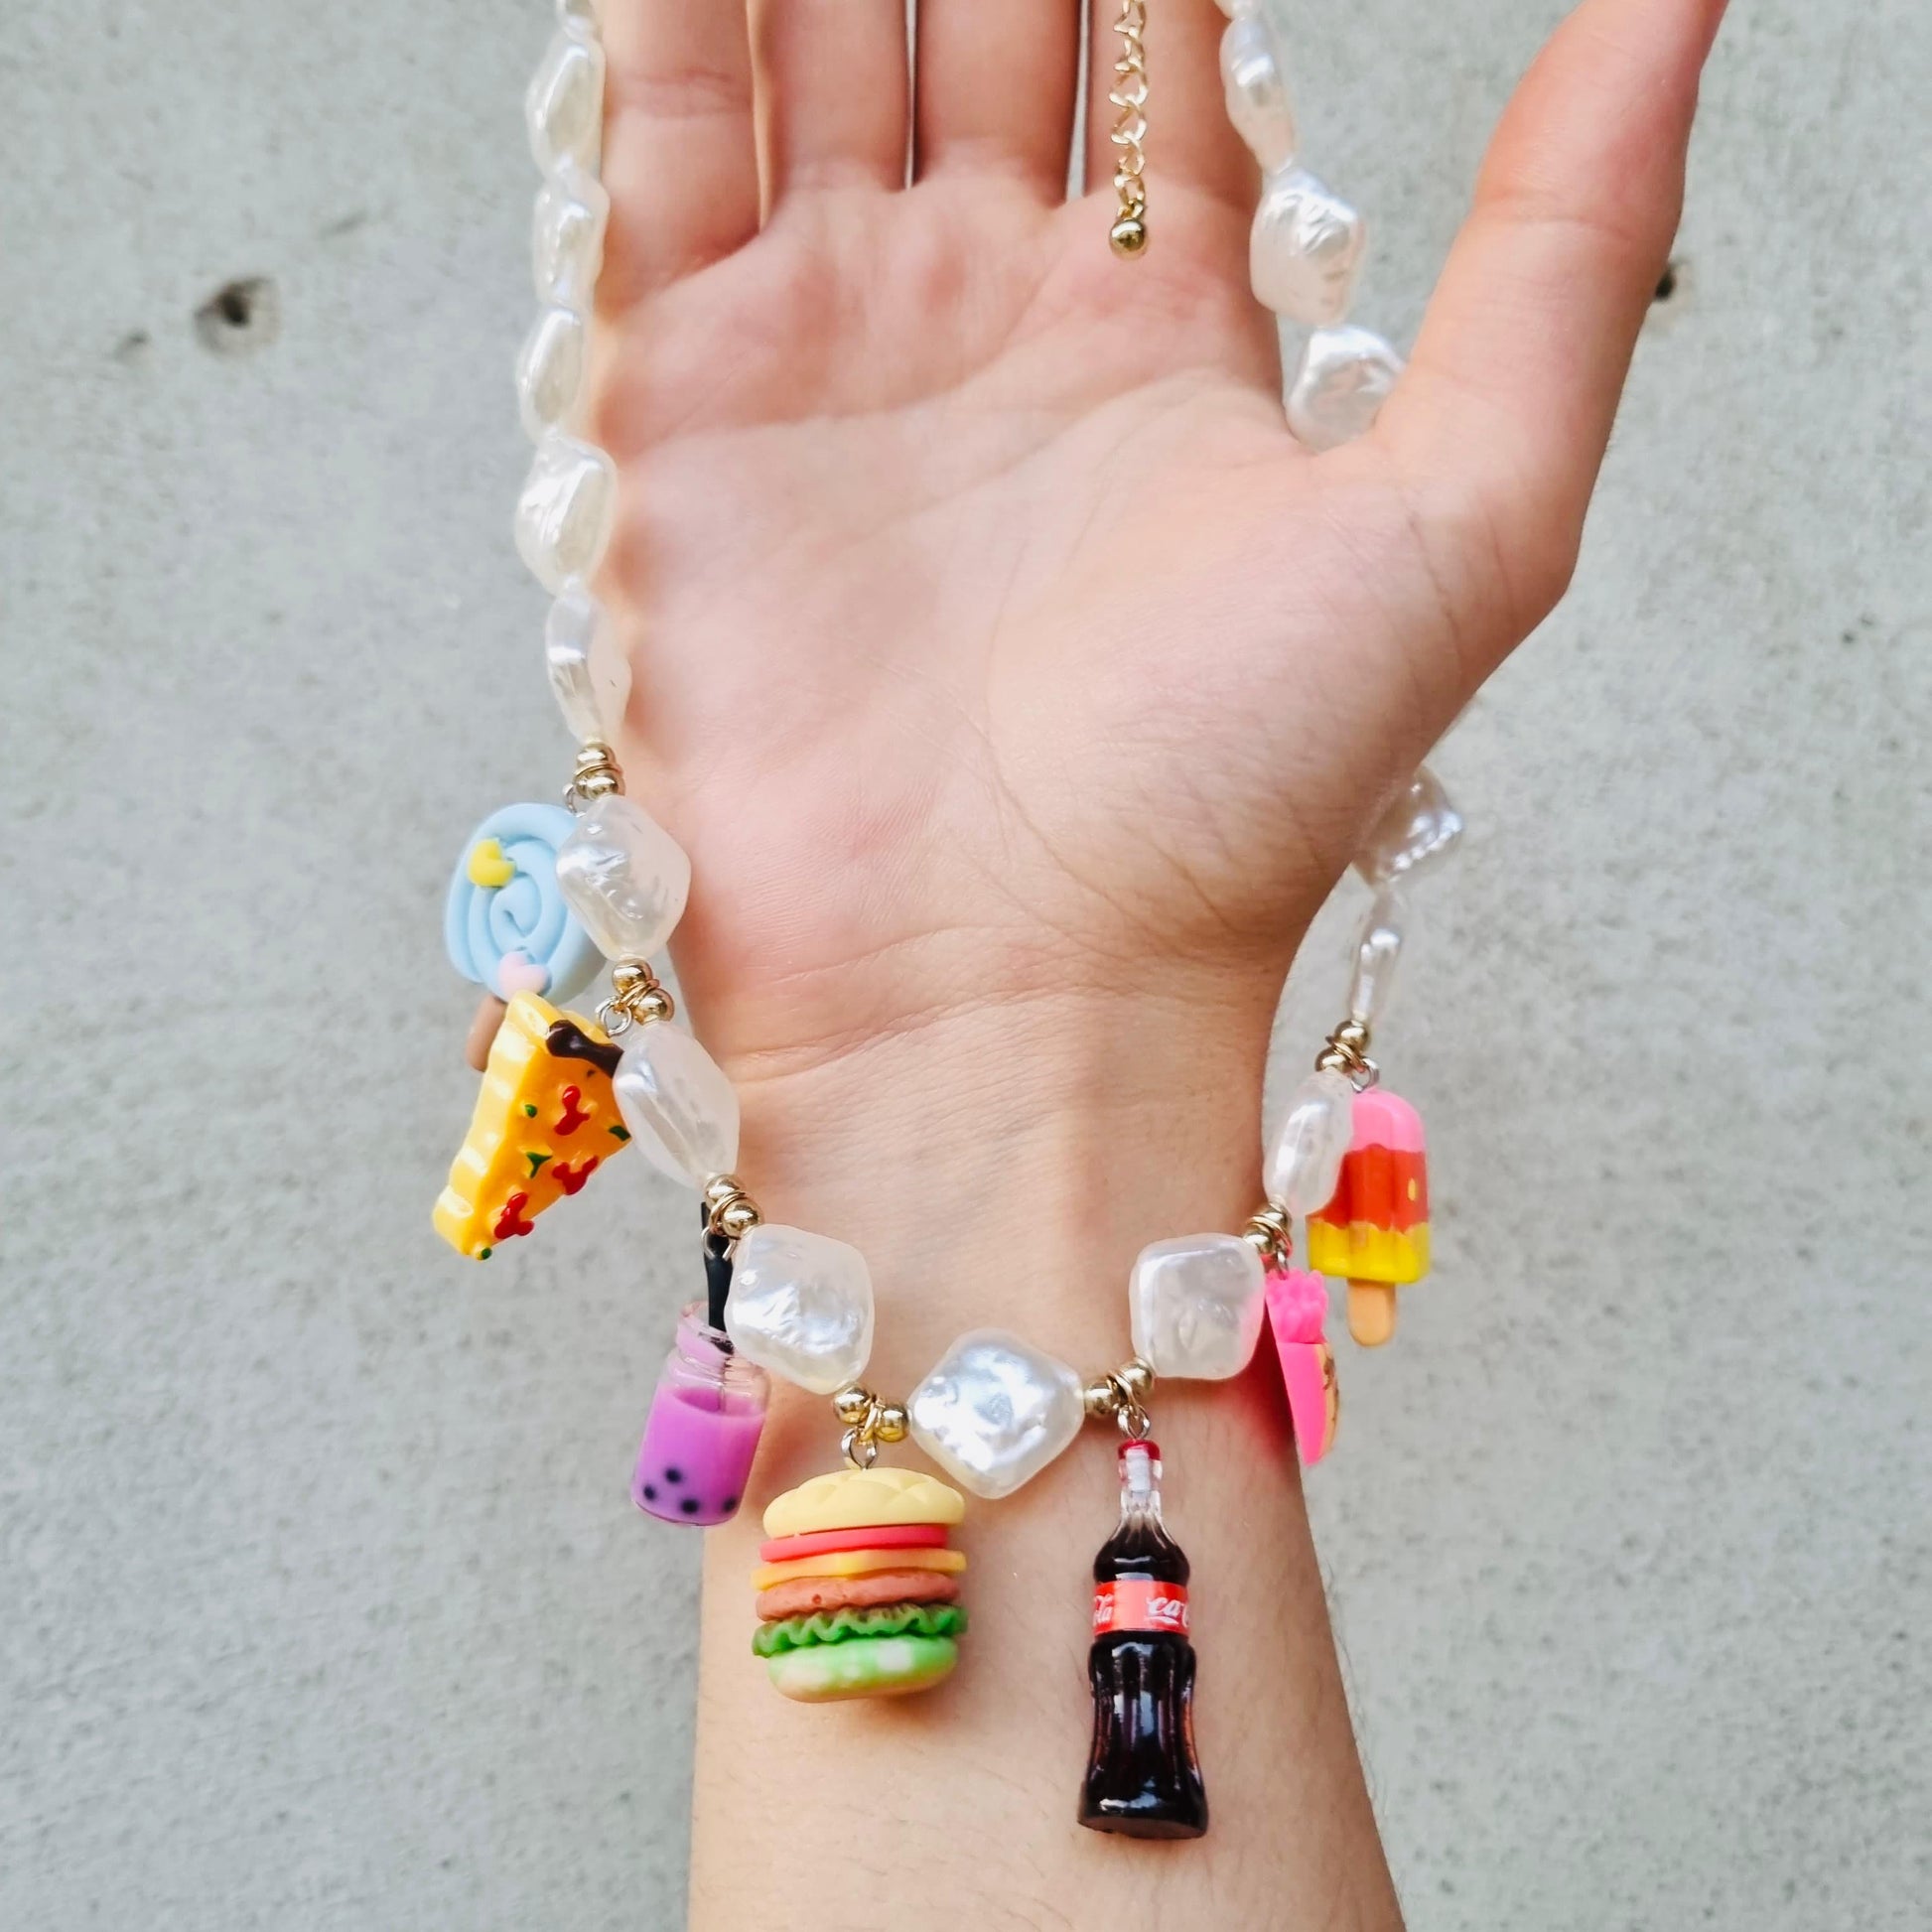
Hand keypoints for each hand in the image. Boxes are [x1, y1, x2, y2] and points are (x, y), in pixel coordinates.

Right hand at [590, 0, 1724, 1094]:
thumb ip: (1561, 242)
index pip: (1154, 50)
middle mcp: (989, 327)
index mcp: (1166, 338)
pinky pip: (662, 149)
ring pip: (814, 50)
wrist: (995, 999)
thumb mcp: (1464, 514)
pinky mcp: (679, 406)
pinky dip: (665, 20)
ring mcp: (825, 355)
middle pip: (975, 17)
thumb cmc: (1225, 808)